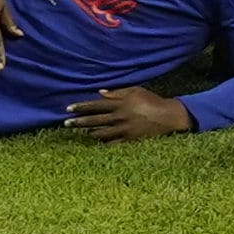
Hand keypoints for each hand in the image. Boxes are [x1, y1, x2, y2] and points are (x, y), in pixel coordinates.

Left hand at [60, 86, 193, 140]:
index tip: (68, 109)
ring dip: (89, 133)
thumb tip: (99, 92)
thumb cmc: (152, 100)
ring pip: (101, 133)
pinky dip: (103, 142)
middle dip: (78, 122)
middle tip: (65, 124)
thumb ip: (116, 92)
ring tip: (81, 133)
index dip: (81, 107)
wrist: (168, 116)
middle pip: (94, 120)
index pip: (95, 105)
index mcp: (119, 103)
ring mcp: (124, 129)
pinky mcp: (129, 138)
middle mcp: (119, 117)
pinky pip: (112, 143)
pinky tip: (96, 142)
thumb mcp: (135, 90)